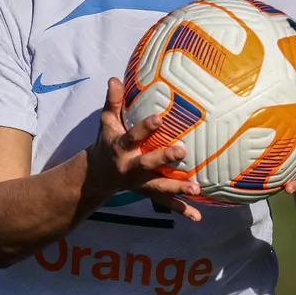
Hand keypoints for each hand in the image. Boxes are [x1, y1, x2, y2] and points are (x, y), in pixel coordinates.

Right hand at [88, 77, 202, 220]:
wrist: (98, 175)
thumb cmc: (107, 142)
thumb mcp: (106, 122)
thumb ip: (113, 102)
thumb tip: (115, 78)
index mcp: (120, 148)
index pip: (132, 136)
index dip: (145, 127)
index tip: (160, 117)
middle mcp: (130, 167)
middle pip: (147, 163)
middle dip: (164, 158)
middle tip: (182, 151)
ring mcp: (140, 183)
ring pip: (160, 186)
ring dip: (177, 188)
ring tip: (196, 188)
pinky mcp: (149, 193)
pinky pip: (166, 203)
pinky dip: (181, 210)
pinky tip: (197, 216)